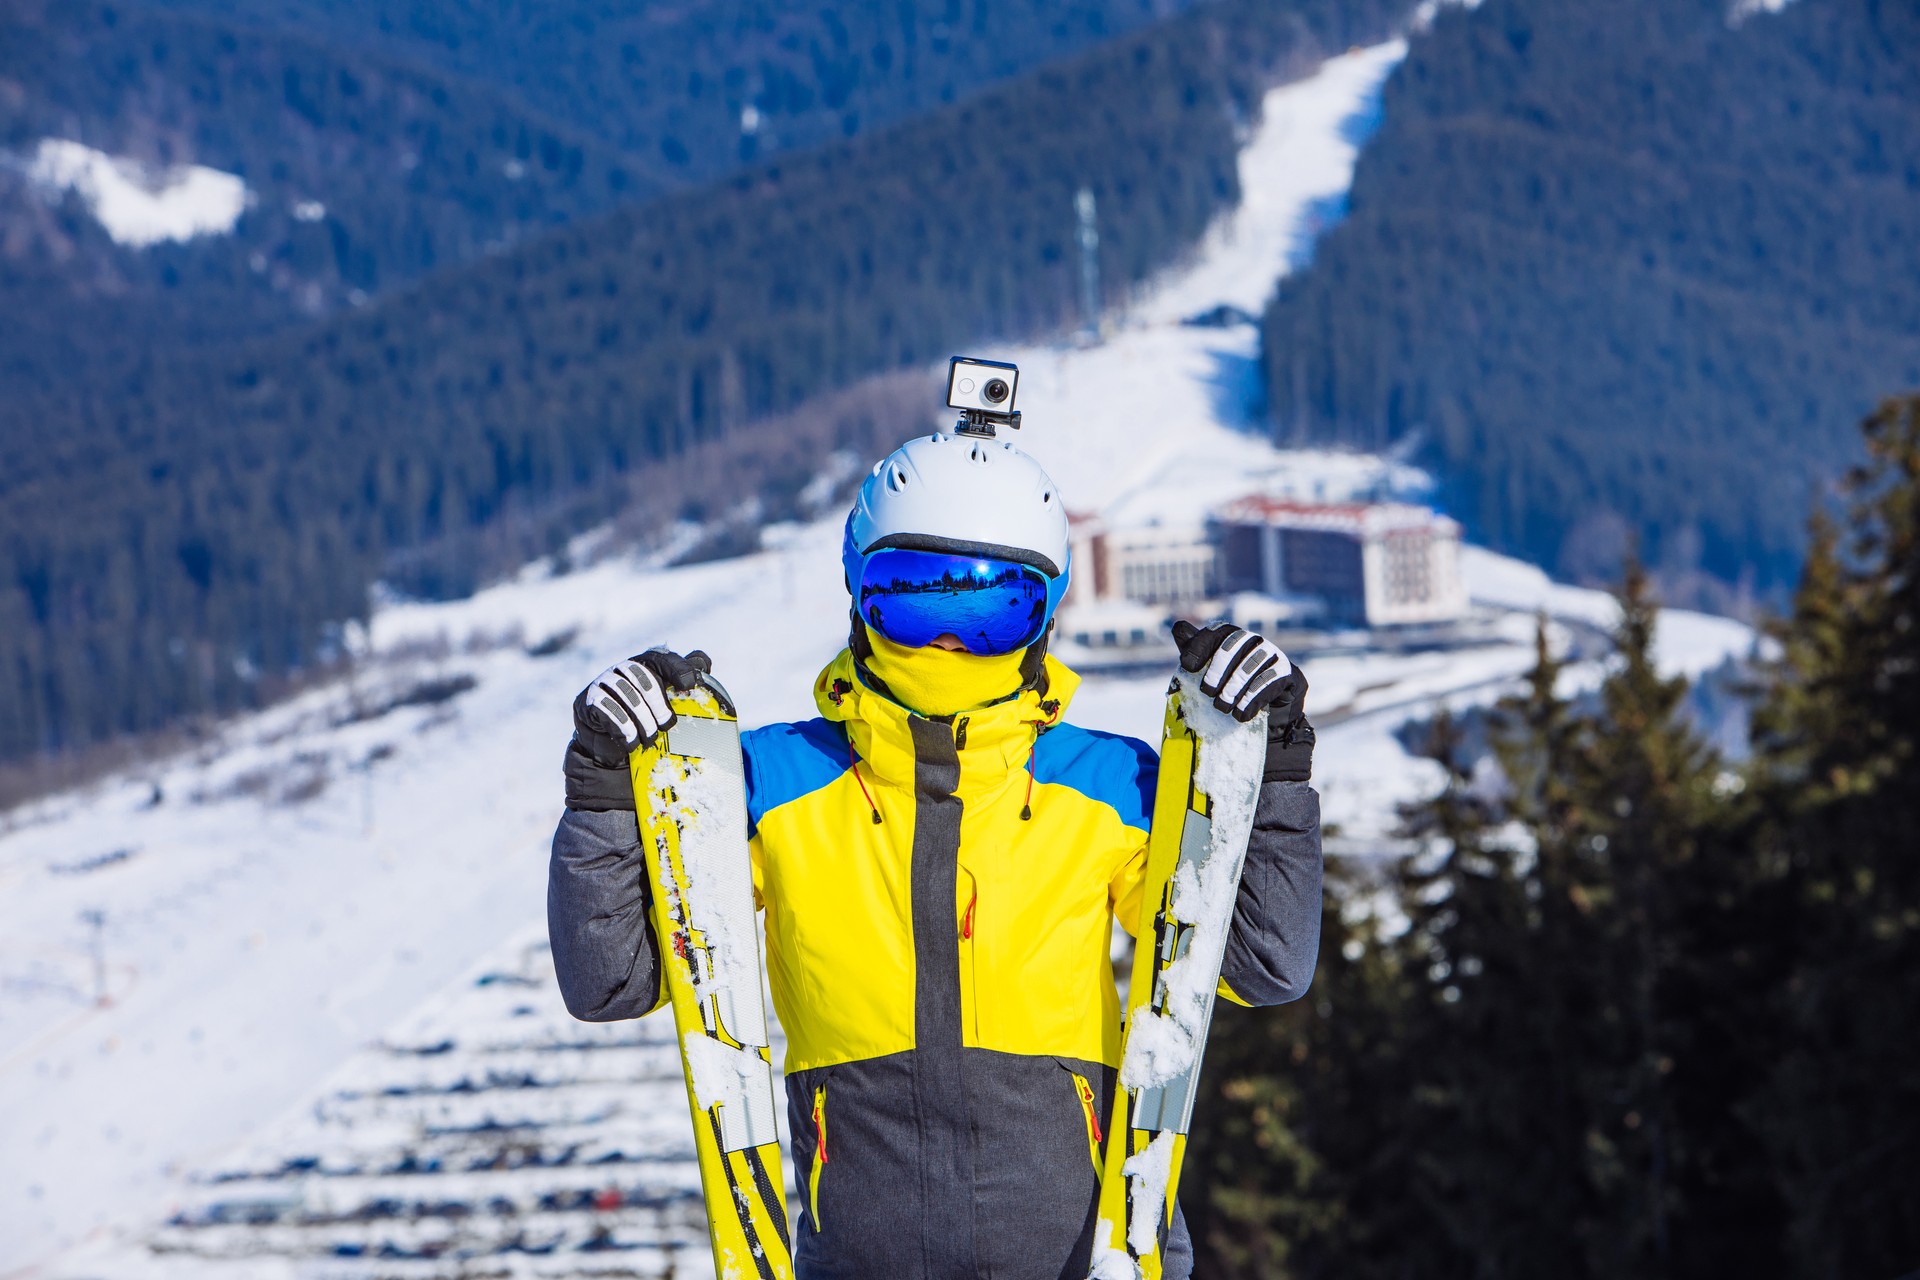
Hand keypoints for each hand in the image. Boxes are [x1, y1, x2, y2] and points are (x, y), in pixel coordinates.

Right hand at [571, 649, 711, 766]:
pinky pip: (607, 709)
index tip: (689, 685)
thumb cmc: (639, 713)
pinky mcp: (589, 699)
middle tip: (667, 726)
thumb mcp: (661, 697)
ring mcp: (604, 682)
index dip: (677, 668)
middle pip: (643, 678)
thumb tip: (704, 662)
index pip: (661, 658)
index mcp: (643, 664)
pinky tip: (631, 743)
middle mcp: (622, 668)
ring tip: (650, 739)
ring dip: (642, 720)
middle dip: (658, 704)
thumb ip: (680, 678)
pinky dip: (623, 728)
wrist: (605, 736)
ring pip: (626, 695)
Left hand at [1171, 622, 1313, 780]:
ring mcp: (1274, 655)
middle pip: (1235, 645)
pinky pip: (1270, 681)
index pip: (1217, 631)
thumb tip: (1178, 626)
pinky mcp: (1290, 673)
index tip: (1186, 665)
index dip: (1200, 645)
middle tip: (1207, 693)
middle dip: (1217, 669)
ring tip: (1222, 707)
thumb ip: (1196, 650)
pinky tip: (1242, 714)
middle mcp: (1256, 641)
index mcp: (1235, 636)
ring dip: (1234, 688)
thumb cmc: (1234, 688)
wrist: (1270, 712)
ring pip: (1252, 665)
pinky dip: (1253, 699)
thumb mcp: (1211, 671)